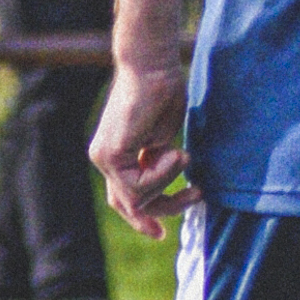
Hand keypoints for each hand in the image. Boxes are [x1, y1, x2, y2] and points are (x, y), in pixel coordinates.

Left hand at [90, 53, 200, 238]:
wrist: (152, 66)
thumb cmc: (164, 91)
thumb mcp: (164, 137)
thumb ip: (159, 161)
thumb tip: (166, 181)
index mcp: (117, 155)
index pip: (125, 196)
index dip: (143, 217)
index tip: (161, 233)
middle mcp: (105, 159)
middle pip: (128, 204)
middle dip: (162, 210)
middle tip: (195, 196)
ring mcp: (104, 158)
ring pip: (136, 199)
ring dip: (168, 183)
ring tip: (183, 155)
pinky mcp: (110, 154)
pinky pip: (137, 186)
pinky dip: (162, 175)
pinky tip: (173, 152)